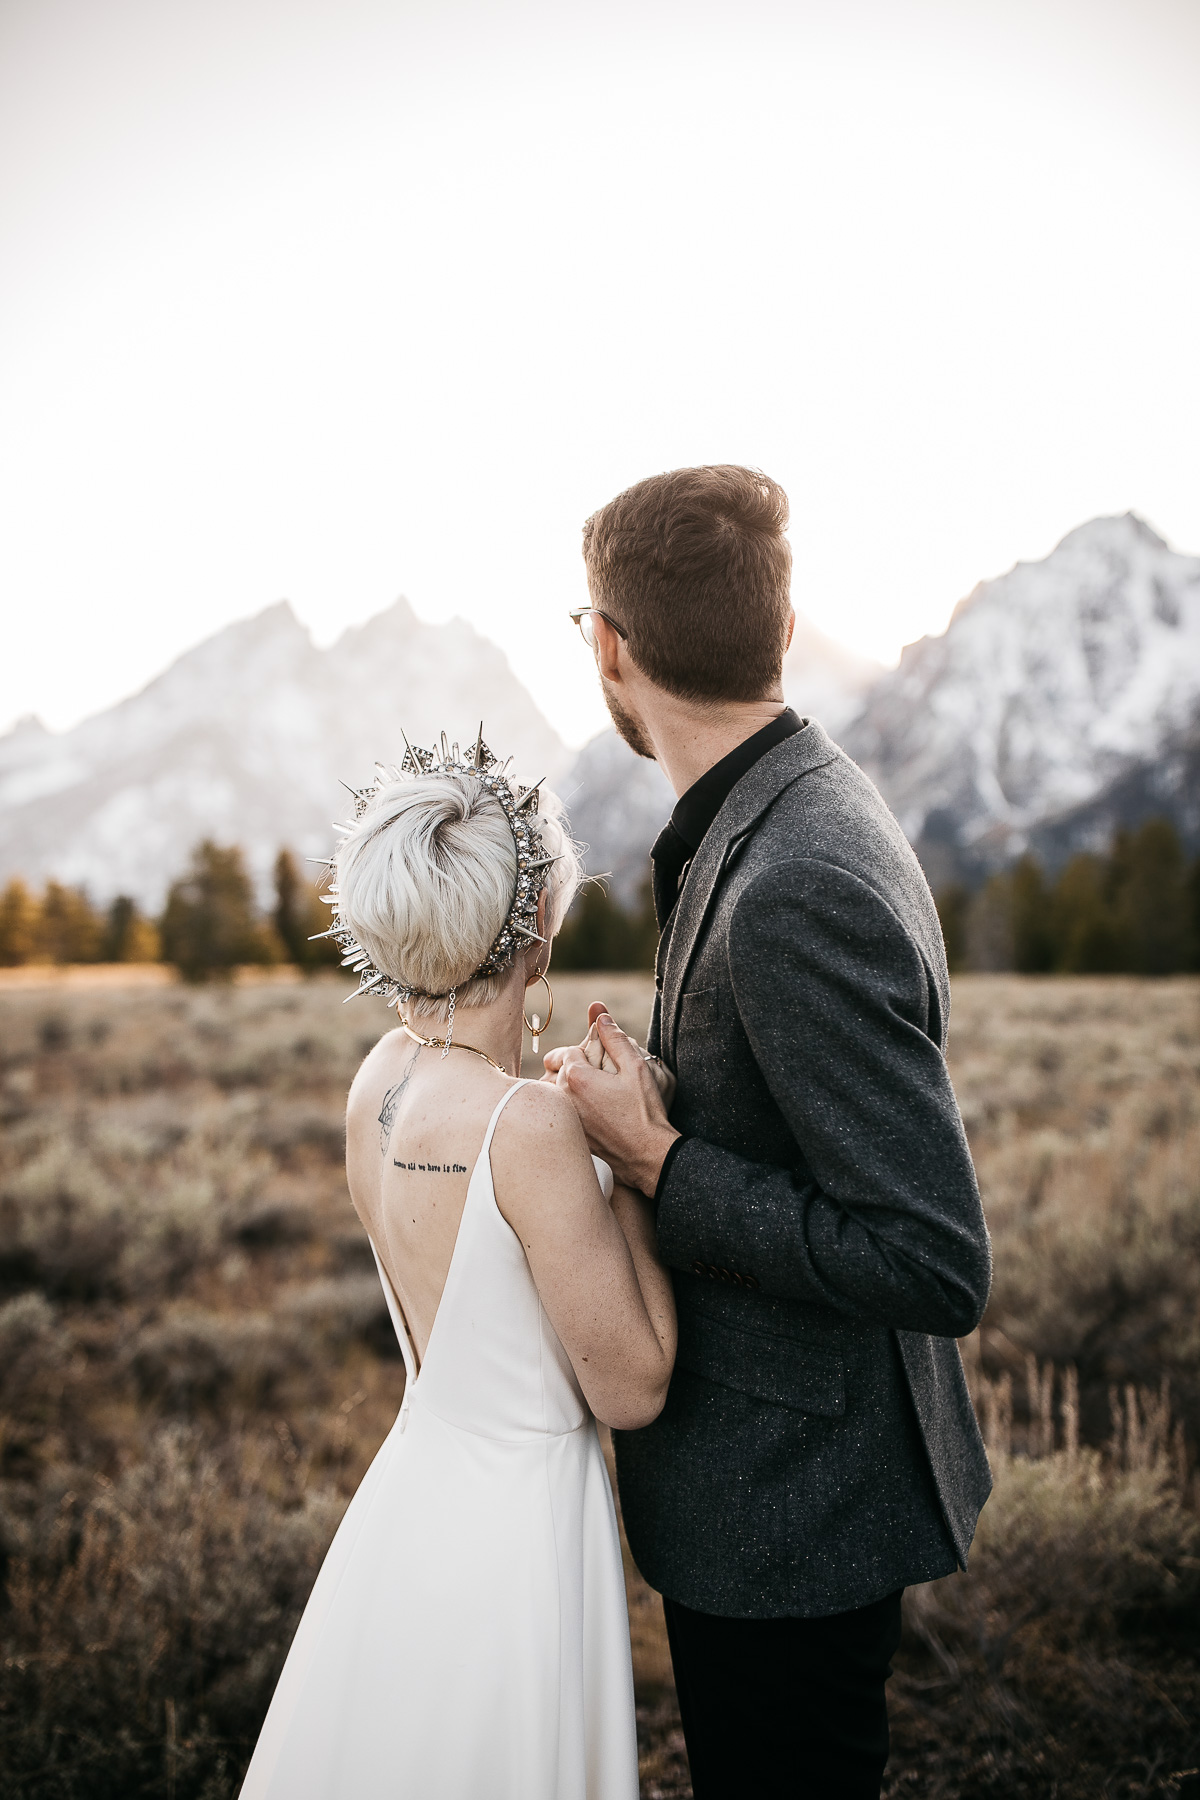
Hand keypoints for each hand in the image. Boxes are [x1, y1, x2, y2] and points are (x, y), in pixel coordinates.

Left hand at [553, 1012, 679, 1196]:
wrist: (645, 1156)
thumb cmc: (644, 1112)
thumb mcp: (636, 1068)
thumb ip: (615, 1038)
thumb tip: (600, 1016)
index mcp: (576, 1077)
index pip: (568, 1051)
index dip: (585, 1050)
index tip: (600, 1056)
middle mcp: (563, 1097)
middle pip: (559, 1071)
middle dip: (575, 1067)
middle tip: (599, 1073)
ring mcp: (564, 1118)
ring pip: (559, 1092)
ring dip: (572, 1088)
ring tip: (598, 1093)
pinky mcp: (569, 1133)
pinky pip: (564, 1112)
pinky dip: (574, 1107)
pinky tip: (596, 1113)